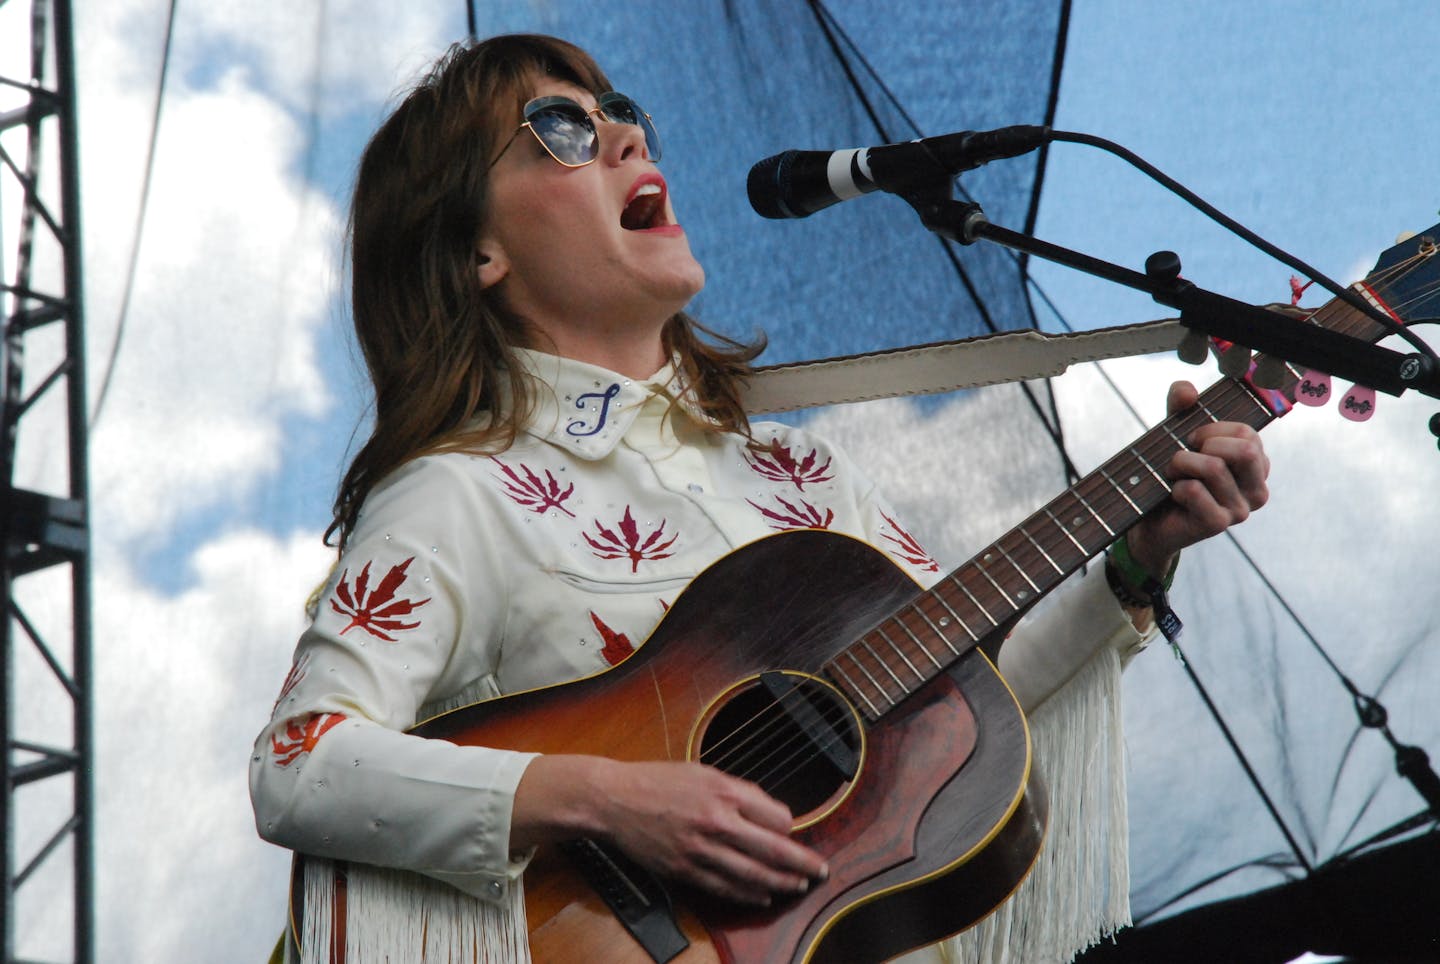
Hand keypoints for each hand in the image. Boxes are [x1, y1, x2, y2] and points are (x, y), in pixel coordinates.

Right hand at [513, 755, 826, 905]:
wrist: (614, 800)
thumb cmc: (659, 781)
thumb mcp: (703, 771)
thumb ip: (738, 791)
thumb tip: (772, 814)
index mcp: (723, 791)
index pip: (775, 816)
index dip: (791, 827)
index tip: (796, 832)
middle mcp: (715, 821)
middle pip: (772, 849)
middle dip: (801, 863)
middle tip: (820, 870)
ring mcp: (699, 849)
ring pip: (752, 874)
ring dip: (780, 883)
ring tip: (798, 886)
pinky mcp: (684, 869)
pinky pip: (724, 887)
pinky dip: (748, 894)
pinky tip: (762, 896)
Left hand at [1125, 380, 1270, 577]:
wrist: (1149, 522)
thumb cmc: (1171, 476)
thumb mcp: (1176, 435)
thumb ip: (1181, 407)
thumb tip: (1187, 391)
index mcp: (1257, 467)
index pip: (1247, 434)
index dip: (1213, 429)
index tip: (1193, 440)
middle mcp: (1257, 490)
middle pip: (1244, 450)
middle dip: (1204, 444)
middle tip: (1183, 454)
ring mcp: (1240, 511)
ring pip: (1214, 467)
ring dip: (1181, 463)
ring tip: (1171, 473)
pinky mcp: (1218, 524)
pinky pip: (1193, 490)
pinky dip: (1174, 486)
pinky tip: (1172, 495)